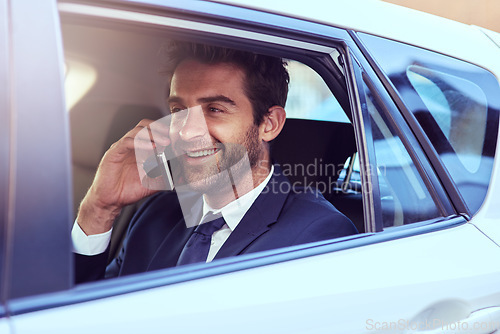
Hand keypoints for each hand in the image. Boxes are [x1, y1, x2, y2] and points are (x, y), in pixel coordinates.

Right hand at [77, 119, 170, 234]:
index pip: (152, 131)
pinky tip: (151, 148)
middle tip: (172, 136)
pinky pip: (127, 142)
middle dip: (160, 128)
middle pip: (145, 126)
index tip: (177, 136)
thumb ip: (167, 178)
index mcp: (140, 149)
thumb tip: (181, 177)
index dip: (164, 131)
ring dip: (153, 135)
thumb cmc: (128, 190)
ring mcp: (122, 148)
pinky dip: (140, 143)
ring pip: (137, 131)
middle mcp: (131, 145)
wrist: (110, 200)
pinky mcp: (114, 153)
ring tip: (165, 142)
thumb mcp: (153, 183)